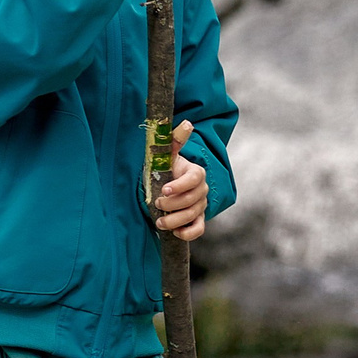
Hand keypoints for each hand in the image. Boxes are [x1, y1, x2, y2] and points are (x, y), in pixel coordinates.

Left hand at [155, 120, 207, 239]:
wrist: (163, 187)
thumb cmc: (164, 170)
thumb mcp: (166, 156)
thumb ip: (174, 141)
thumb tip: (187, 123)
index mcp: (195, 172)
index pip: (195, 178)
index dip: (181, 185)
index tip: (164, 189)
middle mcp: (201, 190)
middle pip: (192, 199)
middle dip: (173, 204)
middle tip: (156, 203)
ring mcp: (200, 206)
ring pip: (193, 215)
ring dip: (175, 220)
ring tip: (159, 221)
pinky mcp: (197, 220)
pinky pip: (198, 229)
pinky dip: (187, 233)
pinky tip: (174, 232)